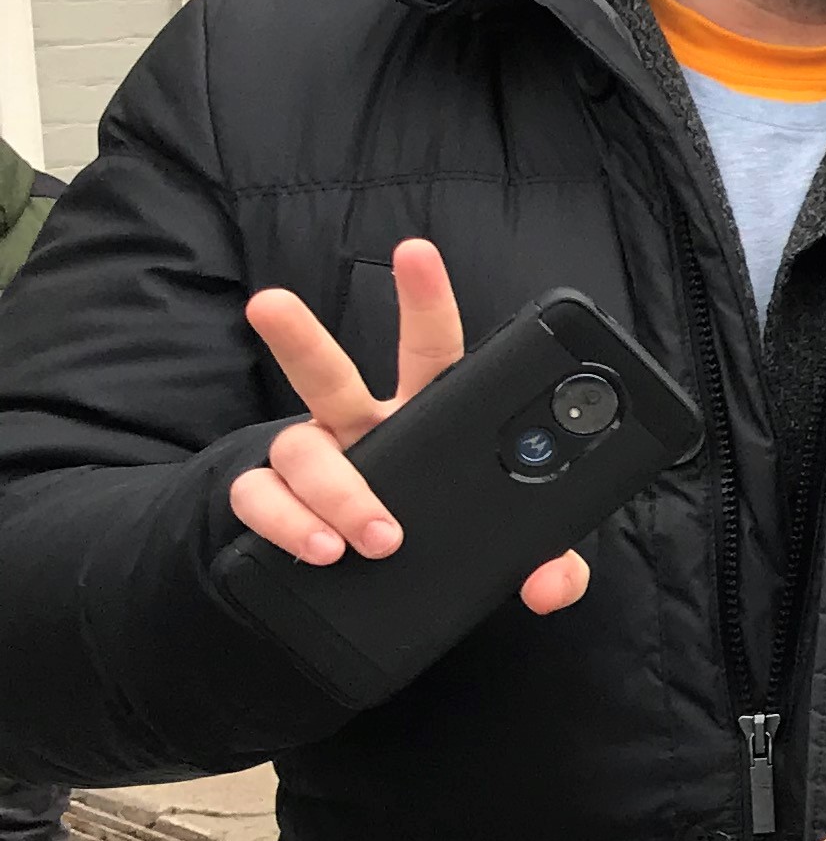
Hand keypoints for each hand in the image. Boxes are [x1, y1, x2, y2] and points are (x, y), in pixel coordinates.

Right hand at [231, 237, 588, 615]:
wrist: (378, 577)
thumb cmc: (449, 536)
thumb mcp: (511, 553)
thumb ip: (549, 567)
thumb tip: (550, 587)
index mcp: (427, 419)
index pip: (429, 349)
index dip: (424, 300)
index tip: (416, 253)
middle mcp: (361, 429)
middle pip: (328, 376)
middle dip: (299, 337)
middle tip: (271, 302)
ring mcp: (316, 466)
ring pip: (295, 449)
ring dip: (334, 490)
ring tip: (372, 536)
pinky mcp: (278, 505)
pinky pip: (260, 502)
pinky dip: (286, 524)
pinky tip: (318, 549)